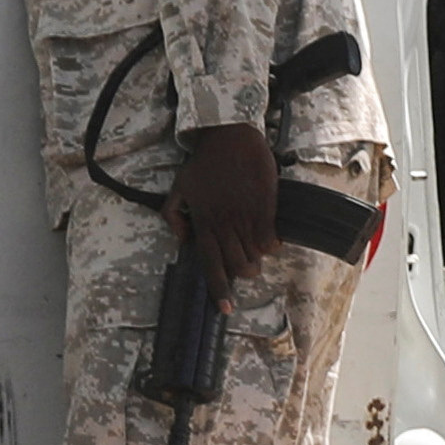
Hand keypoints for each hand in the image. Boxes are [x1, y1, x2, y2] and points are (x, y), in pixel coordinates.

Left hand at [168, 122, 279, 284]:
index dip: (219, 290)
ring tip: (257, 250)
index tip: (225, 308)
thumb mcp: (179, 187)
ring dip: (257, 259)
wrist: (230, 136)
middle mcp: (224, 224)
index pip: (210, 265)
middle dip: (244, 272)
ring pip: (254, 255)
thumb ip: (173, 215)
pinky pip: (270, 238)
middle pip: (237, 266)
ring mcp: (245, 215)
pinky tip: (270, 238)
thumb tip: (182, 239)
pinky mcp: (264, 205)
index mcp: (203, 223)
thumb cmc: (203, 162)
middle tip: (247, 265)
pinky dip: (272, 244)